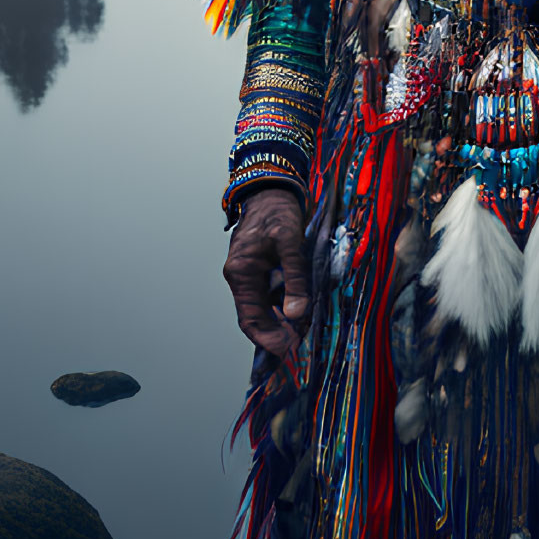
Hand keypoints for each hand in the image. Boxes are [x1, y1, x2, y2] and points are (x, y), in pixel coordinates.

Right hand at [224, 184, 310, 365]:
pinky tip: (295, 311)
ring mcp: (243, 273)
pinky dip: (277, 306)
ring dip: (277, 322)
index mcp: (241, 272)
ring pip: (259, 308)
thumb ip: (294, 279)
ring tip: (300, 331)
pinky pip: (263, 295)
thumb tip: (297, 314)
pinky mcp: (253, 269)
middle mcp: (237, 276)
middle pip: (253, 317)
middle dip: (274, 334)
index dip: (269, 338)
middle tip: (298, 344)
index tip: (289, 350)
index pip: (251, 318)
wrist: (270, 188)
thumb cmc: (279, 212)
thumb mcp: (291, 244)